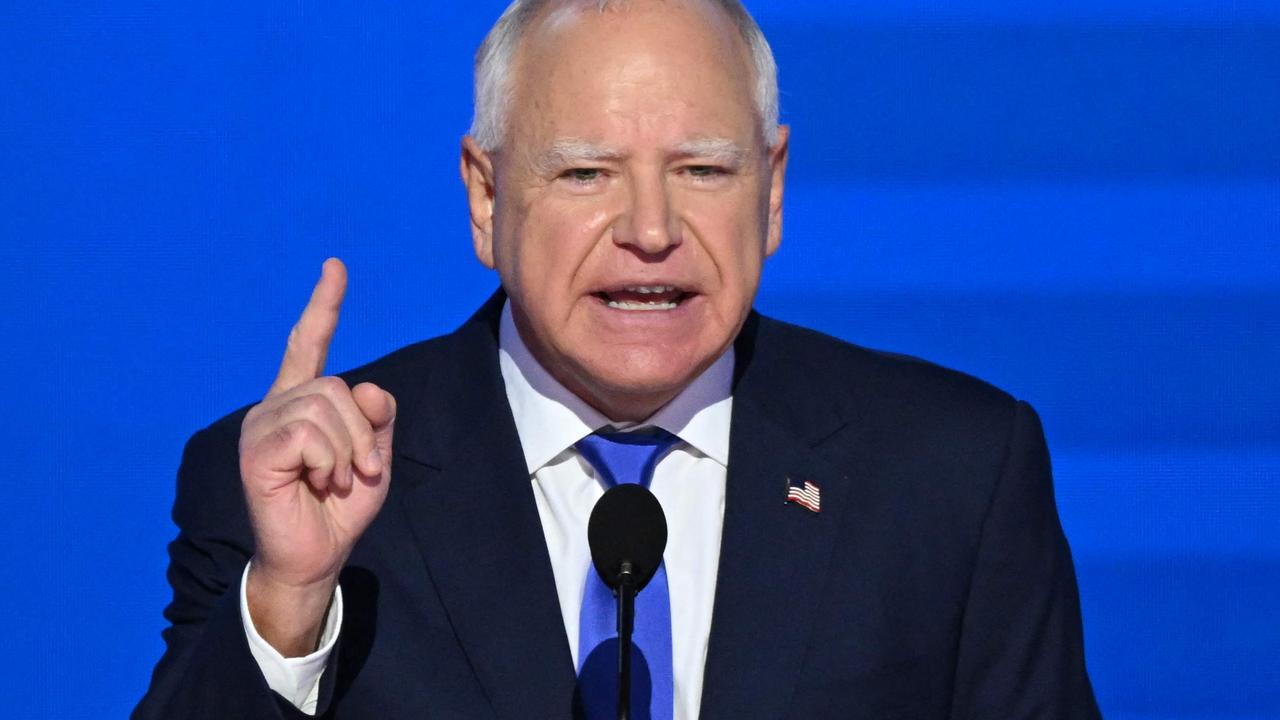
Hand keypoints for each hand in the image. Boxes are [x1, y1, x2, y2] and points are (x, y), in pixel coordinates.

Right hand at [239, 258, 395, 655]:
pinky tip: (318, 482)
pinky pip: (310, 433)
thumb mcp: (374, 456)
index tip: (335, 267)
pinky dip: (330, 460)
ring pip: (326, 407)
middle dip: (363, 431)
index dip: (324, 305)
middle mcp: (276, 405)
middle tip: (357, 471)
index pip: (310, 343)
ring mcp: (261, 426)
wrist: (316, 556)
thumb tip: (365, 387)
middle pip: (338, 386)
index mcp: (301, 402)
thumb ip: (376, 417)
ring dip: (348, 450)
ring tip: (335, 480)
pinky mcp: (256, 451)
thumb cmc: (340, 506)